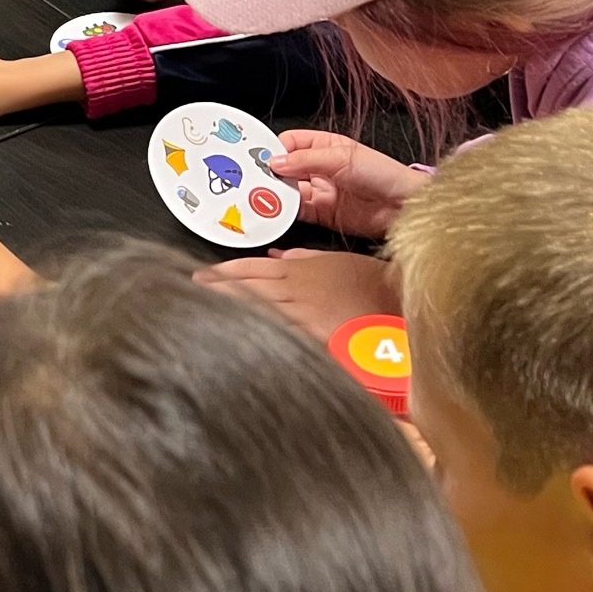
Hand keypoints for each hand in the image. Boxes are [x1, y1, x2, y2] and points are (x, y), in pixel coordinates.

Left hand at [193, 248, 399, 338]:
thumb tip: (277, 254)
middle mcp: (295, 287)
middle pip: (246, 287)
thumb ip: (305, 258)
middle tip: (189, 292)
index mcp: (299, 269)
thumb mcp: (337, 261)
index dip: (224, 271)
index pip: (251, 268)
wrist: (402, 302)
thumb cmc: (373, 281)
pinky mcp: (314, 334)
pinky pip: (279, 332)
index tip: (201, 275)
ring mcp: (303, 311)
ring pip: (256, 307)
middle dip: (216, 289)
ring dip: (229, 308)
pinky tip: (238, 336)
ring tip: (200, 311)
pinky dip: (258, 332)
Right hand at [267, 130, 430, 237]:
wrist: (404, 206)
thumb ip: (306, 160)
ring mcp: (320, 191)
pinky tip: (274, 210)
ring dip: (274, 193)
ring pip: (288, 190)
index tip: (259, 158)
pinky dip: (284, 211)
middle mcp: (319, 167)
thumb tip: (275, 162)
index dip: (274, 150)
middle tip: (251, 179)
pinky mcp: (322, 213)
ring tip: (258, 196)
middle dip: (269, 173)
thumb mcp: (342, 158)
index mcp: (325, 146)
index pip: (290, 143)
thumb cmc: (382, 173)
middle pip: (285, 168)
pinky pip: (297, 211)